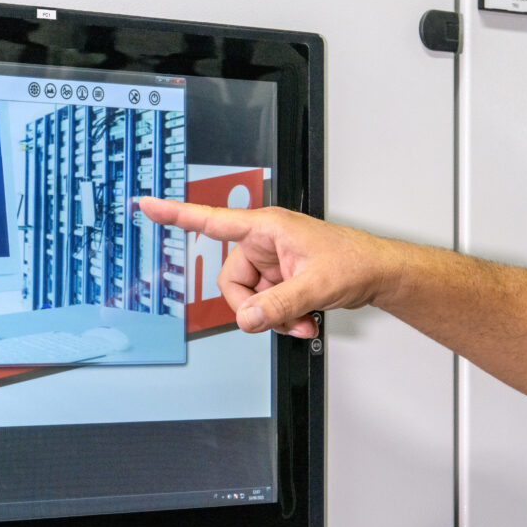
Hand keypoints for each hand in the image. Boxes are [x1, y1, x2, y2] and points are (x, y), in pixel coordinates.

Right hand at [138, 197, 399, 337]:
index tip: (147, 205)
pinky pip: (263, 304)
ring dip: (272, 316)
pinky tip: (303, 321)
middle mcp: (264, 243)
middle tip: (280, 317)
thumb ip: (277, 306)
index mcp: (266, 227)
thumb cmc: (355, 261)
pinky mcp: (279, 279)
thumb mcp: (314, 286)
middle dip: (254, 306)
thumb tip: (245, 320)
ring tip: (301, 320)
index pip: (211, 220)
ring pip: (248, 298)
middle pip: (230, 281)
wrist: (379, 274)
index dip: (176, 214)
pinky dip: (281, 318)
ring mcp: (271, 263)